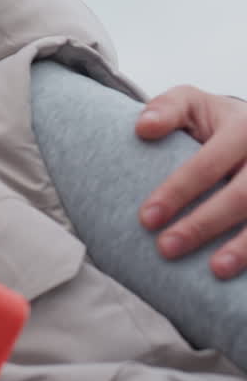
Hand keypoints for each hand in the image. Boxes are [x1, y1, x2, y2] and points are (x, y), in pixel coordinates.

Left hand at [135, 86, 246, 278]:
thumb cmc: (216, 122)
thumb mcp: (192, 103)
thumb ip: (167, 109)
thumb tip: (143, 127)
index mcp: (243, 128)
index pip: (207, 165)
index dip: (177, 192)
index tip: (146, 219)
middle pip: (241, 196)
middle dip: (202, 224)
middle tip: (166, 248)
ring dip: (243, 247)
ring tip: (215, 270)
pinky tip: (242, 277)